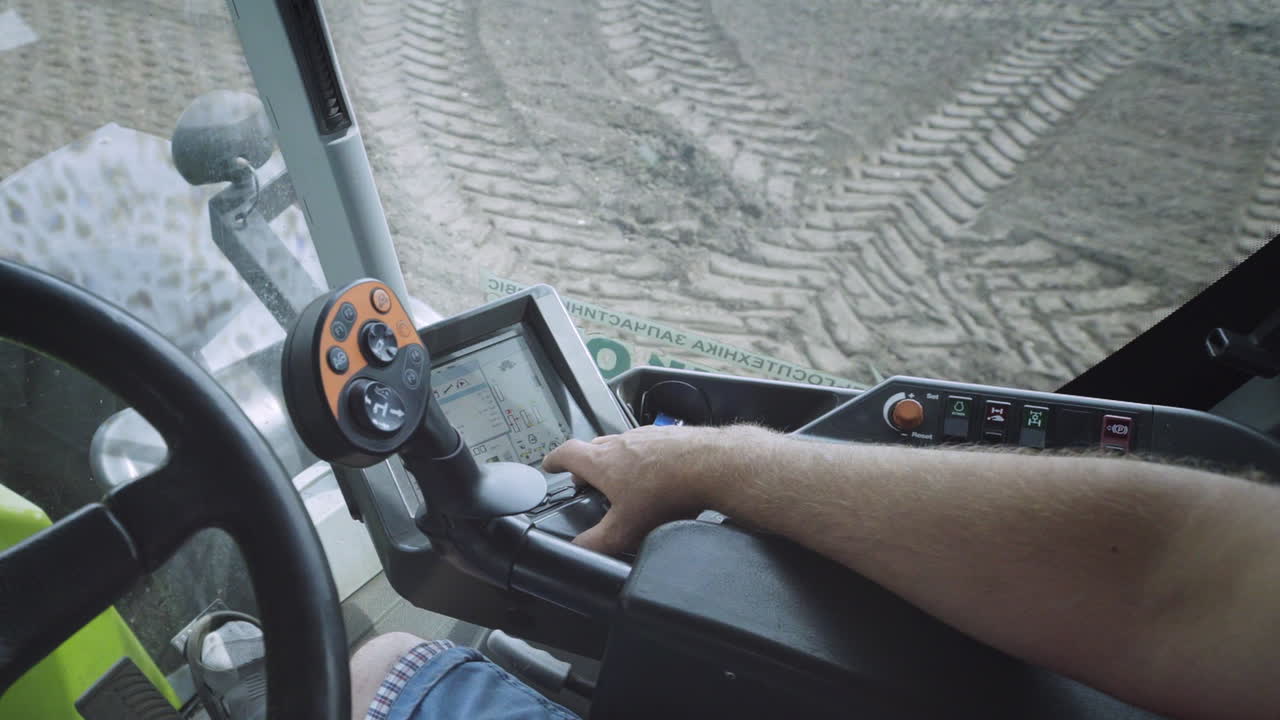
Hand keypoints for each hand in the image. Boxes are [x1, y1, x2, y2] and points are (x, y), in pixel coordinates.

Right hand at [543, 425, 737, 554]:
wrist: (709, 465)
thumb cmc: (663, 492)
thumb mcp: (624, 528)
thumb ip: (596, 543)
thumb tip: (577, 551)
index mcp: (601, 461)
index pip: (567, 453)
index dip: (555, 460)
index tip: (550, 465)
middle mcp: (621, 442)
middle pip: (594, 447)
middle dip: (586, 463)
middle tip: (586, 480)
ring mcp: (647, 435)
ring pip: (623, 444)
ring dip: (617, 459)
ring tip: (623, 480)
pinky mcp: (671, 436)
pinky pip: (650, 445)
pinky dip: (645, 457)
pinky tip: (658, 474)